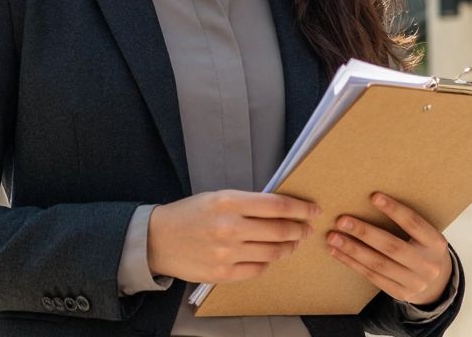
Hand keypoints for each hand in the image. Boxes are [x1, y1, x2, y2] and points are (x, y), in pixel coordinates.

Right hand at [148, 190, 320, 283]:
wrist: (158, 239)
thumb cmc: (190, 214)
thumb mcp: (218, 197)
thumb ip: (248, 203)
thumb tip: (282, 209)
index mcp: (229, 201)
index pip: (277, 205)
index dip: (300, 208)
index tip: (313, 210)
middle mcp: (230, 227)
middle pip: (280, 230)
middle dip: (299, 229)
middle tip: (306, 228)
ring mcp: (227, 253)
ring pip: (272, 252)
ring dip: (288, 247)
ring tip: (292, 243)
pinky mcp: (223, 274)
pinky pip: (257, 269)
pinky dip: (268, 262)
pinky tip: (270, 256)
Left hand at [324, 192, 452, 306]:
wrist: (437, 284)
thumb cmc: (423, 249)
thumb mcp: (425, 236)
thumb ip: (406, 223)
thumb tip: (372, 198)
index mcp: (435, 243)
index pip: (414, 223)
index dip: (394, 210)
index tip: (373, 196)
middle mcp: (427, 264)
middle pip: (392, 246)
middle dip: (364, 232)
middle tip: (341, 220)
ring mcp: (414, 282)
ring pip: (378, 264)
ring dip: (352, 249)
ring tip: (333, 237)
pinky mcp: (400, 293)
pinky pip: (371, 276)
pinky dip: (352, 263)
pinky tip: (337, 252)